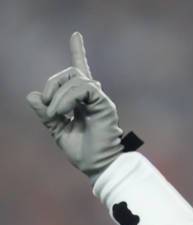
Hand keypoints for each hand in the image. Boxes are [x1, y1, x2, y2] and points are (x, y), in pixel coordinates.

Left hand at [26, 32, 123, 181]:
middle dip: (53, 84)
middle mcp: (94, 98)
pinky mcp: (104, 105)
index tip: (76, 34)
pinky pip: (82, 89)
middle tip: (47, 105)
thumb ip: (46, 113)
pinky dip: (67, 99)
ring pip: (75, 80)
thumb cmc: (82, 151)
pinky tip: (63, 112)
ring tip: (55, 114)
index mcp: (83, 102)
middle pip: (71, 73)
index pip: (80, 72)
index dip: (78, 51)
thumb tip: (33, 95)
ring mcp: (100, 100)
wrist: (97, 166)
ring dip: (58, 95)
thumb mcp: (57, 129)